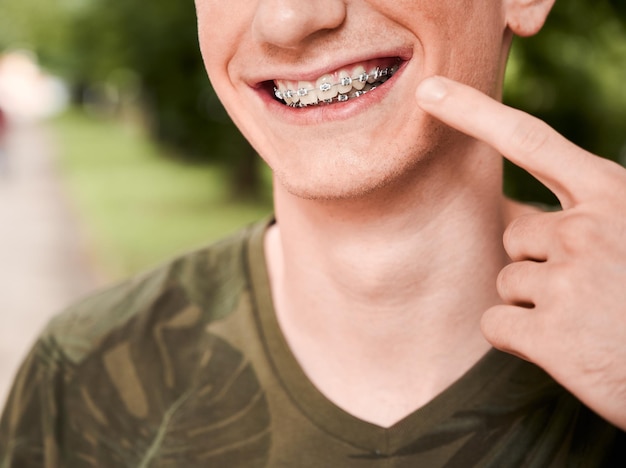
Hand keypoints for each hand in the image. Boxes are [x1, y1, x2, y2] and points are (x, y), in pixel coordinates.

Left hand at [416, 75, 625, 429]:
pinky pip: (495, 323)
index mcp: (613, 194)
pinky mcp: (551, 334)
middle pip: (515, 233)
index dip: (473, 112)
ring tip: (587, 321)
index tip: (429, 92)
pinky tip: (566, 348)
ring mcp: (570, 280)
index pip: (529, 139)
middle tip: (590, 291)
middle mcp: (589, 228)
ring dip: (535, 303)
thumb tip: (512, 215)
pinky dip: (520, 338)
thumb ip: (581, 215)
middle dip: (539, 262)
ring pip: (506, 280)